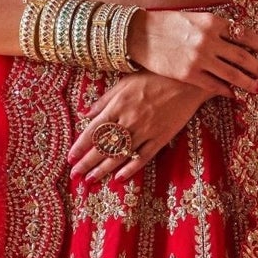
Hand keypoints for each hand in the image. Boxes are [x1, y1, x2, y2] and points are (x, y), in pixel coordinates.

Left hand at [68, 72, 208, 184]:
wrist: (187, 81)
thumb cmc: (154, 77)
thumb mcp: (125, 82)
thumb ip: (105, 99)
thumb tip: (86, 113)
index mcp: (118, 105)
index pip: (94, 130)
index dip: (81, 146)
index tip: (70, 157)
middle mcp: (129, 121)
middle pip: (104, 146)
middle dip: (87, 162)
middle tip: (75, 175)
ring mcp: (146, 131)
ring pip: (121, 155)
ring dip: (104, 169)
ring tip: (91, 180)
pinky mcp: (161, 138)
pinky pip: (143, 157)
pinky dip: (131, 168)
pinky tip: (119, 178)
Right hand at [128, 7, 257, 96]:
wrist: (139, 34)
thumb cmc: (165, 23)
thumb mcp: (193, 17)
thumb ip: (214, 26)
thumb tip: (234, 34)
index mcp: (212, 22)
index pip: (243, 34)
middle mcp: (209, 40)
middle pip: (242, 56)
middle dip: (257, 66)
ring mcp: (199, 59)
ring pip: (231, 74)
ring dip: (247, 82)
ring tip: (257, 88)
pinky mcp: (188, 75)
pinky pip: (213, 85)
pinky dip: (226, 90)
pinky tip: (232, 93)